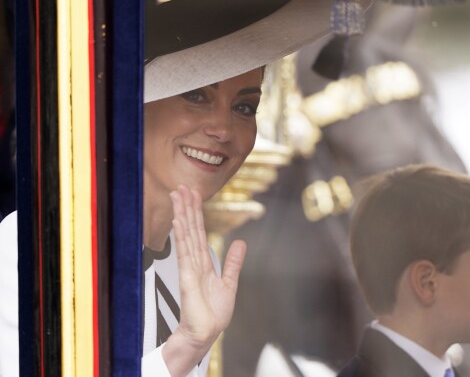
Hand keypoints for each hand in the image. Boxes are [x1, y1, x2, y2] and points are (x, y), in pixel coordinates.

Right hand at [162, 184, 246, 375]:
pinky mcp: (188, 278)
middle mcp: (194, 261)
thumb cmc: (213, 313)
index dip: (196, 213)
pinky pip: (185, 253)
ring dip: (182, 214)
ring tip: (178, 196)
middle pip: (190, 229)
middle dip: (187, 207)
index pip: (199, 232)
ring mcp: (189, 268)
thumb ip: (232, 262)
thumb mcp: (229, 283)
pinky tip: (179, 222)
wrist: (206, 333)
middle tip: (181, 186)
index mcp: (203, 262)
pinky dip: (182, 236)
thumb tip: (241, 242)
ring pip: (186, 235)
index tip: (193, 194)